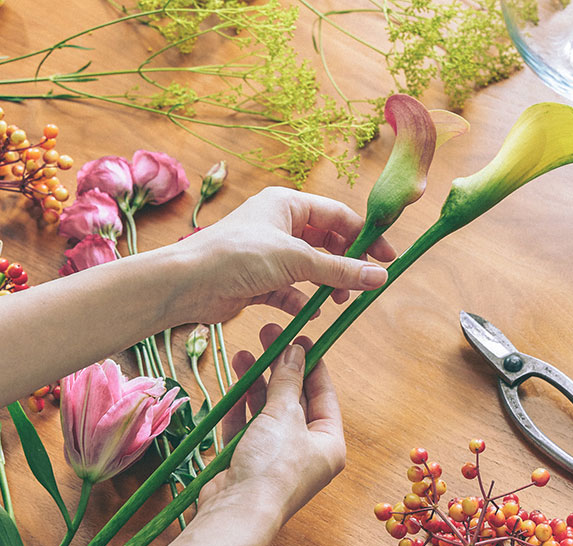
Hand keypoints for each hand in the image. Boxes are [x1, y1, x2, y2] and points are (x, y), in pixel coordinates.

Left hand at [173, 186, 395, 324]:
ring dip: (326, 285)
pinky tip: (307, 314)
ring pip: (310, 269)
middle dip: (345, 265)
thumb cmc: (236, 257)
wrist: (184, 284)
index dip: (365, 236)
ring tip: (336, 302)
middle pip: (327, 243)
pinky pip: (290, 290)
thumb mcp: (296, 260)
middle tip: (363, 286)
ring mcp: (268, 254)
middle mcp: (279, 225)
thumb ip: (340, 270)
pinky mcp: (258, 281)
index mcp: (287, 204)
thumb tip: (382, 276)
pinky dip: (301, 302)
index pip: (338, 216)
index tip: (387, 258)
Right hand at [197, 323, 345, 527]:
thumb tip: (294, 350)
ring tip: (243, 353)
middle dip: (280, 368)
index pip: (324, 394)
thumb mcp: (284, 415)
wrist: (237, 514)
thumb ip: (287, 381)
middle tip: (268, 336)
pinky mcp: (247, 463)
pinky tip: (234, 382)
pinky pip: (246, 427)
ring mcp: (275, 458)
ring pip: (268, 411)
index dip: (311, 363)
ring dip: (256, 383)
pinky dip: (240, 406)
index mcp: (328, 443)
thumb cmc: (272, 467)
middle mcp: (306, 451)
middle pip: (295, 399)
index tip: (300, 337)